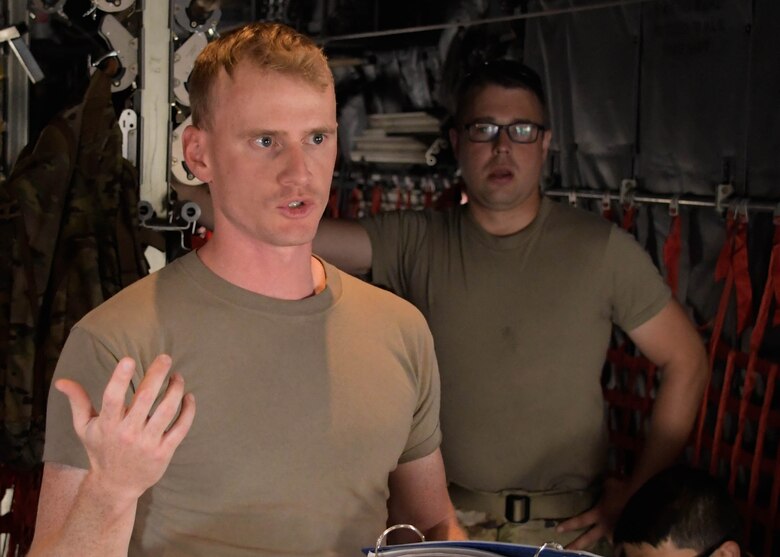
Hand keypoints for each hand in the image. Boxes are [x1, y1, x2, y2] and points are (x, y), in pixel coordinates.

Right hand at [55, 354, 195, 504]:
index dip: (120, 378)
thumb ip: (77, 401)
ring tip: (177, 376)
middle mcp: (127, 433)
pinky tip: (188, 396)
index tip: (129, 359)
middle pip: (145, 399)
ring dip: (175, 390)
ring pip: (166, 411)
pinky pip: (181, 428)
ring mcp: (147, 443)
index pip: (113, 398)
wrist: (115, 486)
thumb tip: (61, 381)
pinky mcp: (164, 452)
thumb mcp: (85, 428)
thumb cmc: (100, 450)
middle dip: (157, 375)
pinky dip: (188, 411)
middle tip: (165, 358)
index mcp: (108, 424)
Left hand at [555, 476, 628, 550]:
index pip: (580, 521)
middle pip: (588, 539)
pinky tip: (622, 541)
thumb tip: (605, 475)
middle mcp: (606, 526)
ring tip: (606, 543)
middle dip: (576, 545)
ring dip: (607, 541)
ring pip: (609, 541)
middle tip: (566, 551)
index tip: (557, 530)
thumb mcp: (610, 482)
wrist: (643, 499)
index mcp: (599, 513)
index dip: (568, 525)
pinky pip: (623, 539)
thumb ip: (604, 483)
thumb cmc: (625, 489)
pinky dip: (622, 539)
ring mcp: (618, 532)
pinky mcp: (629, 534)